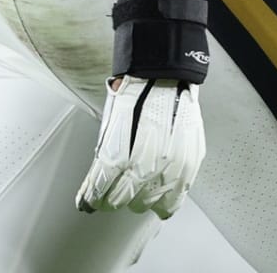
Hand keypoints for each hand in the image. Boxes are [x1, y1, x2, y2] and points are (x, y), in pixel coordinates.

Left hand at [75, 76, 205, 218]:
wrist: (166, 73)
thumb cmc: (137, 93)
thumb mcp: (111, 123)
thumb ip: (107, 153)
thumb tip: (98, 176)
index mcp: (118, 153)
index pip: (101, 188)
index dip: (92, 196)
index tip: (88, 200)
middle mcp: (145, 163)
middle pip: (123, 198)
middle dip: (114, 197)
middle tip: (110, 195)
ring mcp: (169, 165)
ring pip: (148, 201)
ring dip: (138, 200)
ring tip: (135, 194)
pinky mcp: (188, 164)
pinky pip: (176, 196)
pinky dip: (165, 202)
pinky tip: (158, 203)